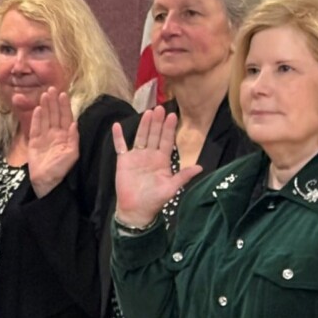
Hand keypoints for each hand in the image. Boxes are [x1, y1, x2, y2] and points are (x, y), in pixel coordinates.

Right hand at [25, 87, 78, 196]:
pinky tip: (38, 109)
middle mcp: (55, 134)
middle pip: (55, 114)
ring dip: (45, 106)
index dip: (64, 106)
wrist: (46, 181)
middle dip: (54, 102)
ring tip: (44, 95)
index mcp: (66, 136)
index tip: (63, 94)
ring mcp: (44, 137)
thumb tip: (73, 123)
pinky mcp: (34, 141)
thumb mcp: (72, 154)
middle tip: (52, 89)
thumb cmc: (61, 169)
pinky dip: (36, 118)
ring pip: (45, 118)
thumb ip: (73, 138)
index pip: (65, 117)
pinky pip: (35, 127)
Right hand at [111, 106, 204, 227]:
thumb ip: (183, 176)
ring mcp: (136, 157)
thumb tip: (200, 167)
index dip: (169, 128)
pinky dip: (118, 136)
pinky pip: (120, 146)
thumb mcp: (171, 187)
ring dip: (143, 125)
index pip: (166, 140)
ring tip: (147, 112)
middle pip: (154, 135)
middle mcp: (150, 155)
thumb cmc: (155, 200)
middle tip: (160, 108)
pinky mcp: (123, 161)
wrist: (136, 209)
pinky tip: (117, 126)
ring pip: (140, 137)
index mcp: (162, 160)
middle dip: (157, 122)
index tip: (172, 115)